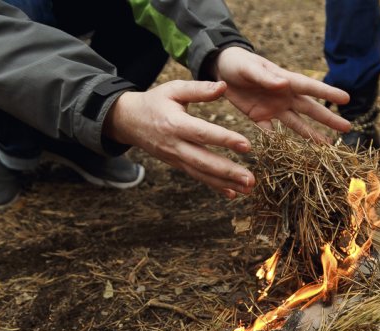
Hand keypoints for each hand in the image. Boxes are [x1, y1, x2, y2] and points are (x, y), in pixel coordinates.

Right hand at [104, 80, 253, 198]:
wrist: (128, 121)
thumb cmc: (155, 101)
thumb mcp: (173, 89)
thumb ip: (198, 89)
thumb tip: (224, 86)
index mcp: (175, 124)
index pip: (203, 134)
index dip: (225, 140)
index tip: (247, 146)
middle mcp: (175, 145)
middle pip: (204, 161)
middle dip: (229, 172)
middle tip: (251, 179)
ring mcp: (176, 158)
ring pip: (203, 174)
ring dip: (226, 183)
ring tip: (248, 189)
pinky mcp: (178, 165)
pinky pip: (198, 177)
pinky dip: (215, 186)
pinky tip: (233, 193)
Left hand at [213, 47, 350, 141]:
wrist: (221, 69)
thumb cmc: (238, 62)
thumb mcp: (249, 68)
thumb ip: (265, 78)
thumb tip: (284, 83)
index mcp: (285, 81)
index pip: (310, 88)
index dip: (328, 93)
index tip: (346, 99)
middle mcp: (285, 96)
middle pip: (310, 110)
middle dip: (328, 119)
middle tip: (347, 127)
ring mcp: (274, 109)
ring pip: (297, 124)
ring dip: (311, 136)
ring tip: (327, 147)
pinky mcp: (260, 118)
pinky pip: (272, 133)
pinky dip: (280, 144)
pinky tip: (292, 156)